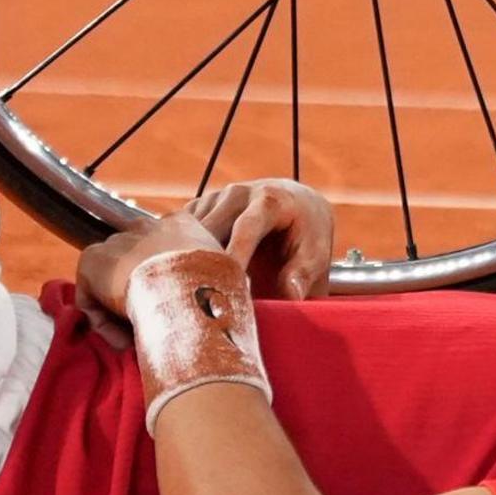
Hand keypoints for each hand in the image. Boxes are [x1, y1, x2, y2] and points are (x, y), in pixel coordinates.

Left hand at [75, 207, 222, 341]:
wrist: (190, 288)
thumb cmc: (220, 290)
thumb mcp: (232, 279)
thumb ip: (223, 281)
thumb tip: (232, 303)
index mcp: (182, 224)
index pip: (166, 251)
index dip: (167, 284)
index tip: (174, 310)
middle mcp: (147, 225)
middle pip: (136, 264)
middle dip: (140, 295)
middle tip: (154, 327)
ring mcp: (118, 240)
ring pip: (111, 282)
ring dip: (120, 313)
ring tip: (137, 339)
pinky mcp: (93, 259)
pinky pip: (91, 297)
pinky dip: (103, 322)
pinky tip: (123, 340)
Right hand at [191, 177, 335, 300]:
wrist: (297, 205)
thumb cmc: (308, 235)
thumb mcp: (317, 253)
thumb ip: (304, 273)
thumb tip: (291, 293)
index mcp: (270, 201)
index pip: (247, 228)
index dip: (234, 255)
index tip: (226, 286)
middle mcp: (239, 193)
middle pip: (211, 230)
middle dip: (206, 263)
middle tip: (203, 301)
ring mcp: (216, 198)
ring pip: (190, 231)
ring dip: (189, 261)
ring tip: (192, 295)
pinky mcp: (200, 207)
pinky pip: (179, 232)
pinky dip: (179, 255)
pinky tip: (185, 279)